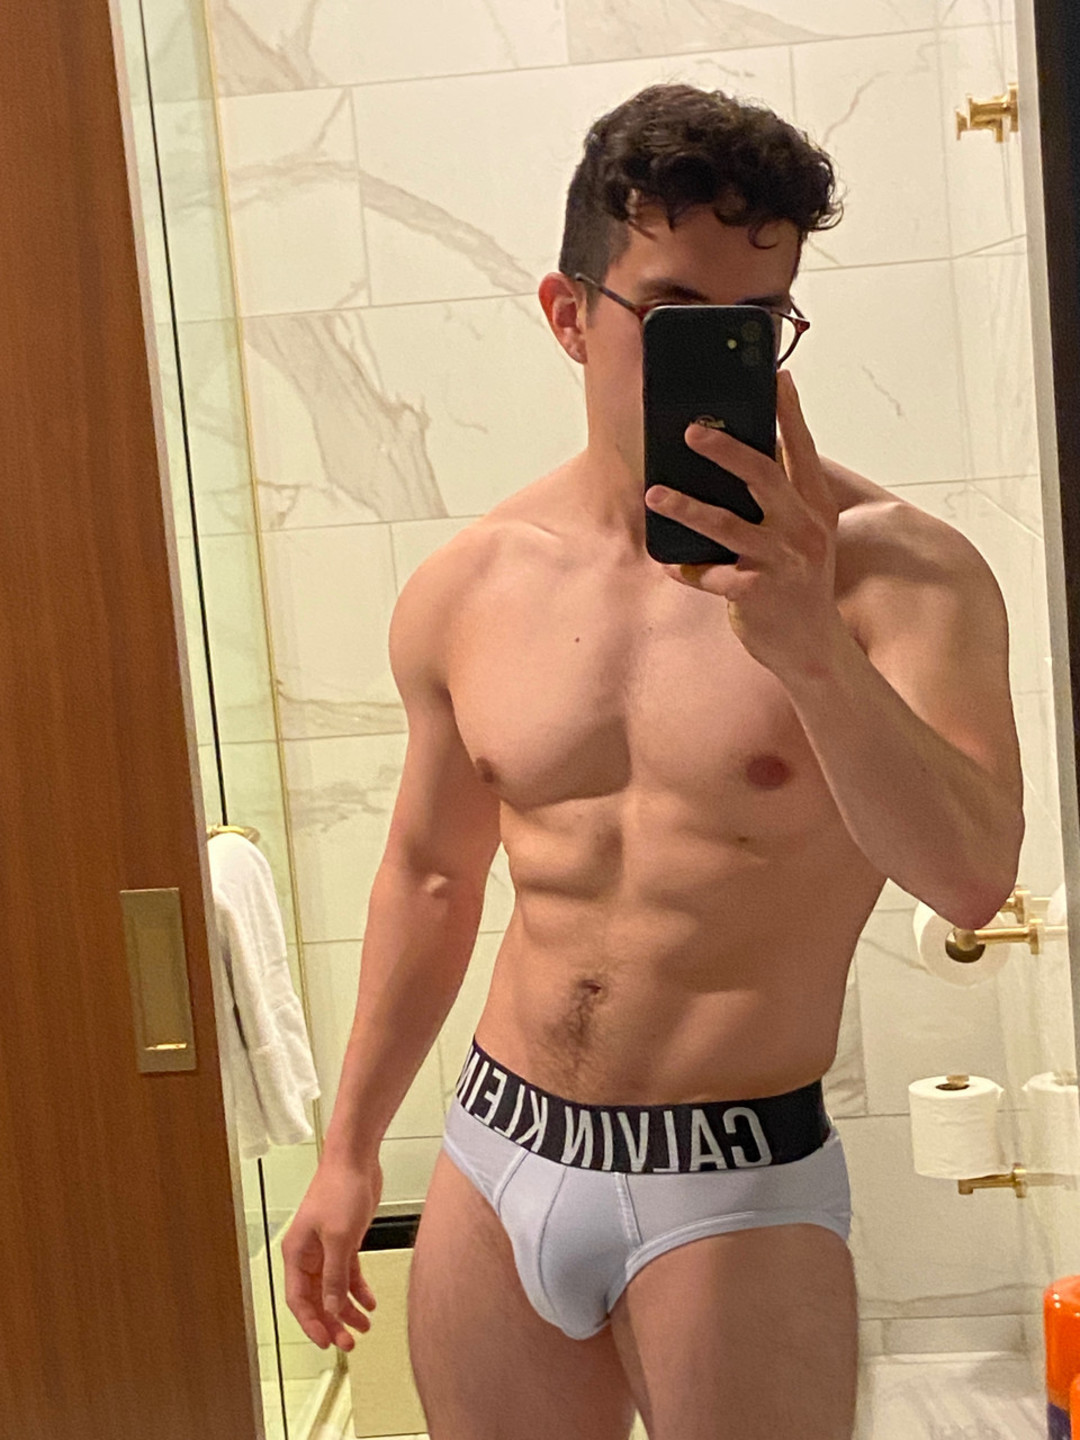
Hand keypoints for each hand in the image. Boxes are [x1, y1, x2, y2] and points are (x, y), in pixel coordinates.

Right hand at [282, 1156, 382, 1351]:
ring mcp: (327, 1247)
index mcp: (297, 1253)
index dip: (311, 1323)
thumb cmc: (340, 1189)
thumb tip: (330, 1307)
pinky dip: (357, 1288)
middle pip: (317, 1298)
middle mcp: (308, 1254)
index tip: (326, 1343)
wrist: (356, 1159)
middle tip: (350, 1342)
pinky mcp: (344, 1240)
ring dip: (347, 1309)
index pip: (298, 1299)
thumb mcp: (339, 1237)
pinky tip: (369, 1303)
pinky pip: (348, 1273)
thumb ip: (334, 1275)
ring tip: (364, 1328)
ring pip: (334, 1288)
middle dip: (332, 1321)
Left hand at [643, 369, 842, 676]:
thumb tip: (744, 455)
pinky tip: (669, 563)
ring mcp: (781, 563)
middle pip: (765, 478)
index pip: (803, 451)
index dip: (789, 414)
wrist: (812, 648)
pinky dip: (687, 569)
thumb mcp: (802, 536)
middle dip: (727, 451)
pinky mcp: (757, 594)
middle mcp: (804, 530)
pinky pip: (711, 575)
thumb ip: (781, 500)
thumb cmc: (798, 584)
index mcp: (815, 509)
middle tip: (692, 431)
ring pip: (728, 527)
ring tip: (655, 494)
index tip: (775, 378)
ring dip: (687, 508)